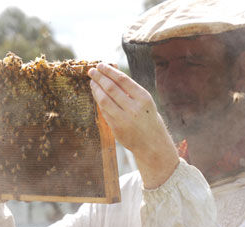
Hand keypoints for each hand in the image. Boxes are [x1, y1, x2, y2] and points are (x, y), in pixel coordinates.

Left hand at [88, 63, 178, 188]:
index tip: (100, 65)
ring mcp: (124, 119)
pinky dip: (99, 101)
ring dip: (96, 89)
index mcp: (143, 98)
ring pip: (104, 99)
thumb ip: (130, 91)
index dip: (109, 71)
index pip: (122, 79)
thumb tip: (111, 74)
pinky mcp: (117, 128)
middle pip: (111, 88)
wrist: (153, 143)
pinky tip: (96, 95)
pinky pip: (104, 111)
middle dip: (99, 77)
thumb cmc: (148, 118)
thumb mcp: (145, 102)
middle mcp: (134, 108)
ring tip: (92, 82)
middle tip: (91, 71)